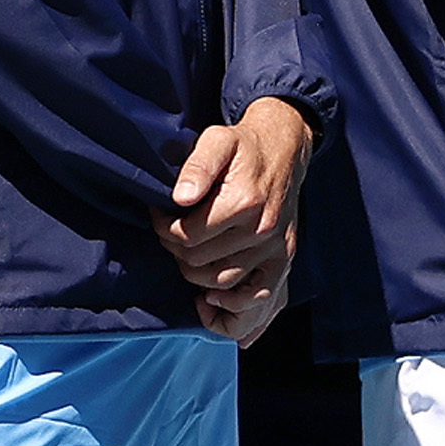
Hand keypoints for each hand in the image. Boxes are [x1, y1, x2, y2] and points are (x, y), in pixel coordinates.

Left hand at [163, 98, 311, 344]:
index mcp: (243, 202)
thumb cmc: (244, 146)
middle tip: (170, 233)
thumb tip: (180, 198)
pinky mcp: (284, 259)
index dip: (164, 229)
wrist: (284, 150)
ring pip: (221, 282)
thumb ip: (197, 166)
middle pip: (199, 262)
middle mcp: (262, 230)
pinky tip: (211, 299)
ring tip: (186, 255)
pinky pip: (258, 296)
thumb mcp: (217, 140)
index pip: (187, 236)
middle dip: (175, 250)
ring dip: (195, 275)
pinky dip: (232, 305)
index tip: (160, 217)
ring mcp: (276, 248)